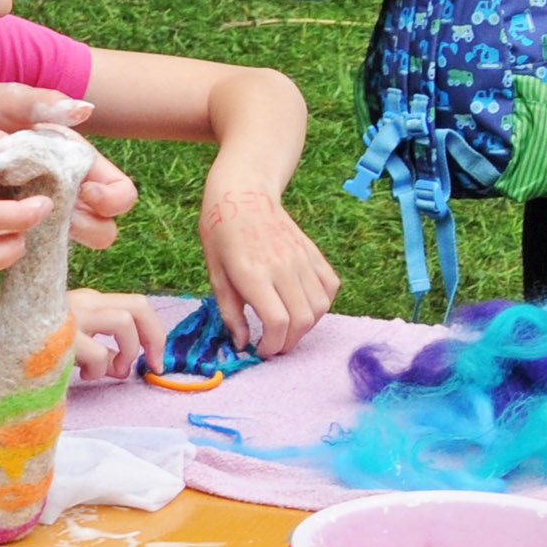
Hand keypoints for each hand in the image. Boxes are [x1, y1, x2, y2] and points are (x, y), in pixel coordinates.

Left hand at [0, 88, 137, 250]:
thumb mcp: (6, 101)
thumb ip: (41, 102)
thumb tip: (84, 108)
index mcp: (76, 162)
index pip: (118, 193)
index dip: (112, 199)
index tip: (87, 192)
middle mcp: (63, 192)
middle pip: (99, 228)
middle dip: (86, 227)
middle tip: (54, 213)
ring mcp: (35, 213)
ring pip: (61, 244)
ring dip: (50, 241)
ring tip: (22, 226)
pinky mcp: (4, 229)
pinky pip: (21, 249)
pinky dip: (15, 249)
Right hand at [70, 288, 166, 379]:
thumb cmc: (36, 344)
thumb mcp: (75, 346)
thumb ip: (103, 354)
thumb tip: (123, 370)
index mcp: (89, 301)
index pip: (136, 306)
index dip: (154, 334)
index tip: (155, 361)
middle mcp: (85, 301)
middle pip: (139, 305)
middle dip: (155, 337)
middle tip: (154, 365)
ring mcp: (73, 315)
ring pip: (124, 321)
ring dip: (128, 352)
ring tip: (114, 370)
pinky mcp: (63, 336)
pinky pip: (98, 354)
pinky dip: (99, 370)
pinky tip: (84, 375)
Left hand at [198, 184, 338, 352]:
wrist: (242, 195)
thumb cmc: (221, 235)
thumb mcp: (216, 275)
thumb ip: (230, 312)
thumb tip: (243, 344)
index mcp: (253, 274)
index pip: (278, 322)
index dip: (272, 345)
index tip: (261, 350)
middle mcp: (283, 267)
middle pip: (302, 320)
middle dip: (289, 342)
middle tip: (274, 345)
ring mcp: (303, 259)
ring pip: (320, 307)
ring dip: (306, 327)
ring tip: (287, 328)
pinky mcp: (314, 253)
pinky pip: (330, 287)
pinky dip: (322, 304)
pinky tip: (303, 307)